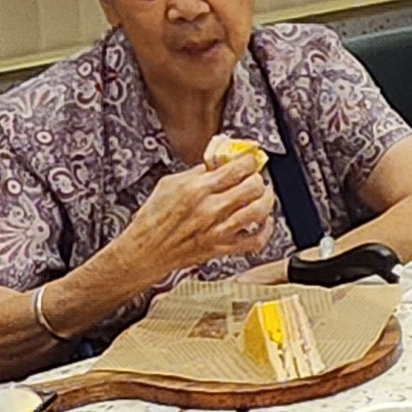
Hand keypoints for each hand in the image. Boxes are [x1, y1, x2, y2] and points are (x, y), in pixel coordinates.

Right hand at [112, 159, 277, 282]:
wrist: (145, 251)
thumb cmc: (152, 220)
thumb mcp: (169, 184)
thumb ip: (197, 172)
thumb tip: (217, 162)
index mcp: (197, 188)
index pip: (238, 168)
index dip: (250, 160)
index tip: (251, 159)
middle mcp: (211, 209)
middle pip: (253, 186)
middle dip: (258, 178)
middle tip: (254, 177)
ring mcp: (218, 230)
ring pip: (259, 211)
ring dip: (266, 200)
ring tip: (262, 195)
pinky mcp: (221, 248)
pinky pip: (255, 241)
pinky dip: (265, 230)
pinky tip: (264, 222)